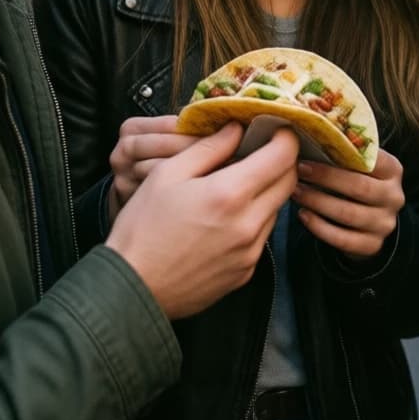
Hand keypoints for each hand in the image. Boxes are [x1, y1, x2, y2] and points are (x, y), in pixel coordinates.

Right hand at [107, 123, 298, 319]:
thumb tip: (236, 128)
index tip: (276, 129)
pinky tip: (226, 219)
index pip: (283, 156)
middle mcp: (248, 225)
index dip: (285, 137)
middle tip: (261, 152)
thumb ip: (209, 147)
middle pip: (288, 181)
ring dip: (266, 192)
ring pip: (276, 209)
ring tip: (236, 187)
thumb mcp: (167, 175)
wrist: (130, 290)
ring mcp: (250, 252)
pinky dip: (254, 220)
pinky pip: (262, 236)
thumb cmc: (142, 229)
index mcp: (229, 195)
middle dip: (282, 161)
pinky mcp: (245, 272)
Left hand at [293, 149, 404, 259]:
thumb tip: (308, 137)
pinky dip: (319, 227)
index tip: (310, 152)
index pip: (371, 159)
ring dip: (318, 202)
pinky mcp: (373, 245)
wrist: (371, 222)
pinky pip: (342, 239)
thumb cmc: (357, 183)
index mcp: (393, 170)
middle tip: (299, 171)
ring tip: (296, 192)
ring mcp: (385, 223)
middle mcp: (394, 197)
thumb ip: (346, 154)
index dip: (340, 155)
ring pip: (348, 214)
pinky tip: (303, 215)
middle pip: (359, 187)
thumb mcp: (361, 167)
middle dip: (326, 179)